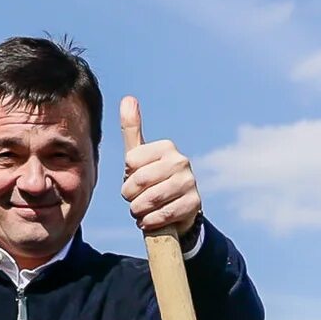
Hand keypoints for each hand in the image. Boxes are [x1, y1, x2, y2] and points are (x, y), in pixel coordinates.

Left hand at [118, 96, 202, 237]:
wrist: (176, 211)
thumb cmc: (152, 180)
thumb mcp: (139, 156)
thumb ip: (132, 128)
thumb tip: (128, 98)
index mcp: (167, 147)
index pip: (130, 162)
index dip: (126, 177)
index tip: (134, 181)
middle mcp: (181, 161)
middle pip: (139, 181)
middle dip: (130, 196)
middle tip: (134, 200)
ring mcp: (190, 182)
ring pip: (150, 199)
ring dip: (139, 210)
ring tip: (141, 211)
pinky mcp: (194, 203)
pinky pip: (163, 214)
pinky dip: (150, 221)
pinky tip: (149, 220)